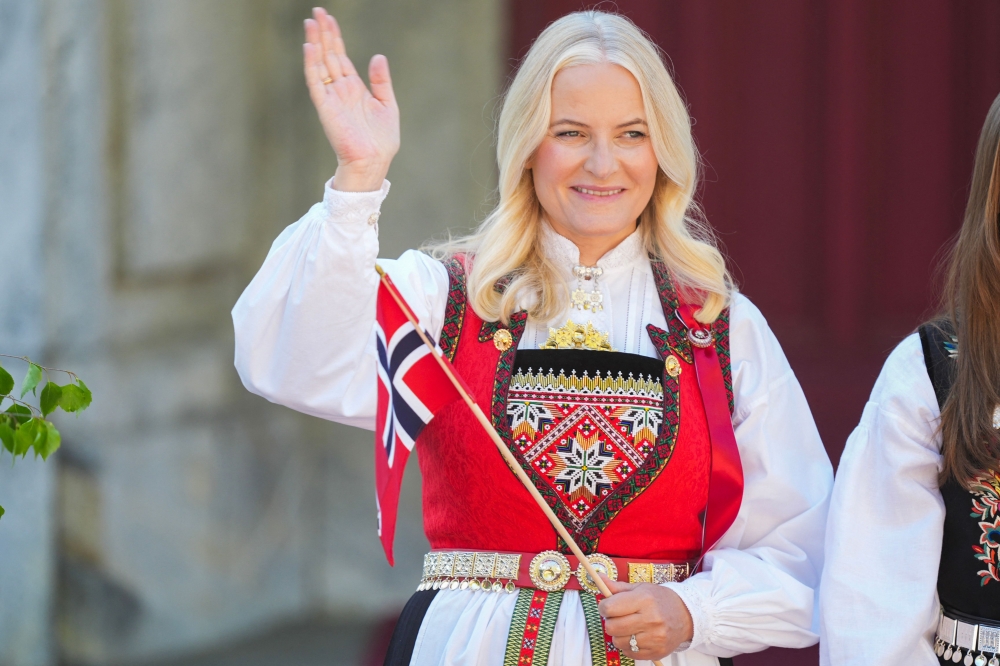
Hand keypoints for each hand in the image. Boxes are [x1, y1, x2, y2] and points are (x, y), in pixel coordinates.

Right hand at [303, 7, 399, 190]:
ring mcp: (331, 97)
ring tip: (311, 22)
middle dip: (323, 33)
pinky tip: (310, 47)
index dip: (335, 36)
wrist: (374, 162)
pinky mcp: (326, 107)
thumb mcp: (387, 104)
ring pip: (320, 64)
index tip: (329, 18)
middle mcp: (340, 90)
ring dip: (315, 43)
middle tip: (317, 11)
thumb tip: (377, 56)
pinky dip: (312, 65)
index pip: (340, 56)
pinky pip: (315, 83)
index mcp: (354, 88)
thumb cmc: (382, 140)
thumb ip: (381, 81)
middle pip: (328, 55)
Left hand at [598, 575, 693, 660]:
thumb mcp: (641, 588)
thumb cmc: (661, 600)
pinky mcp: (656, 651)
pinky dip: (628, 645)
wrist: (686, 615)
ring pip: (618, 642)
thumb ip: (618, 587)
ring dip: (619, 635)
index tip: (607, 606)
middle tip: (617, 617)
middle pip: (612, 627)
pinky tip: (636, 636)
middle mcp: (650, 619)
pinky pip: (629, 653)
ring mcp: (654, 638)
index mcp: (644, 599)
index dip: (603, 607)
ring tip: (628, 627)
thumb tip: (599, 578)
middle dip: (610, 621)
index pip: (610, 608)